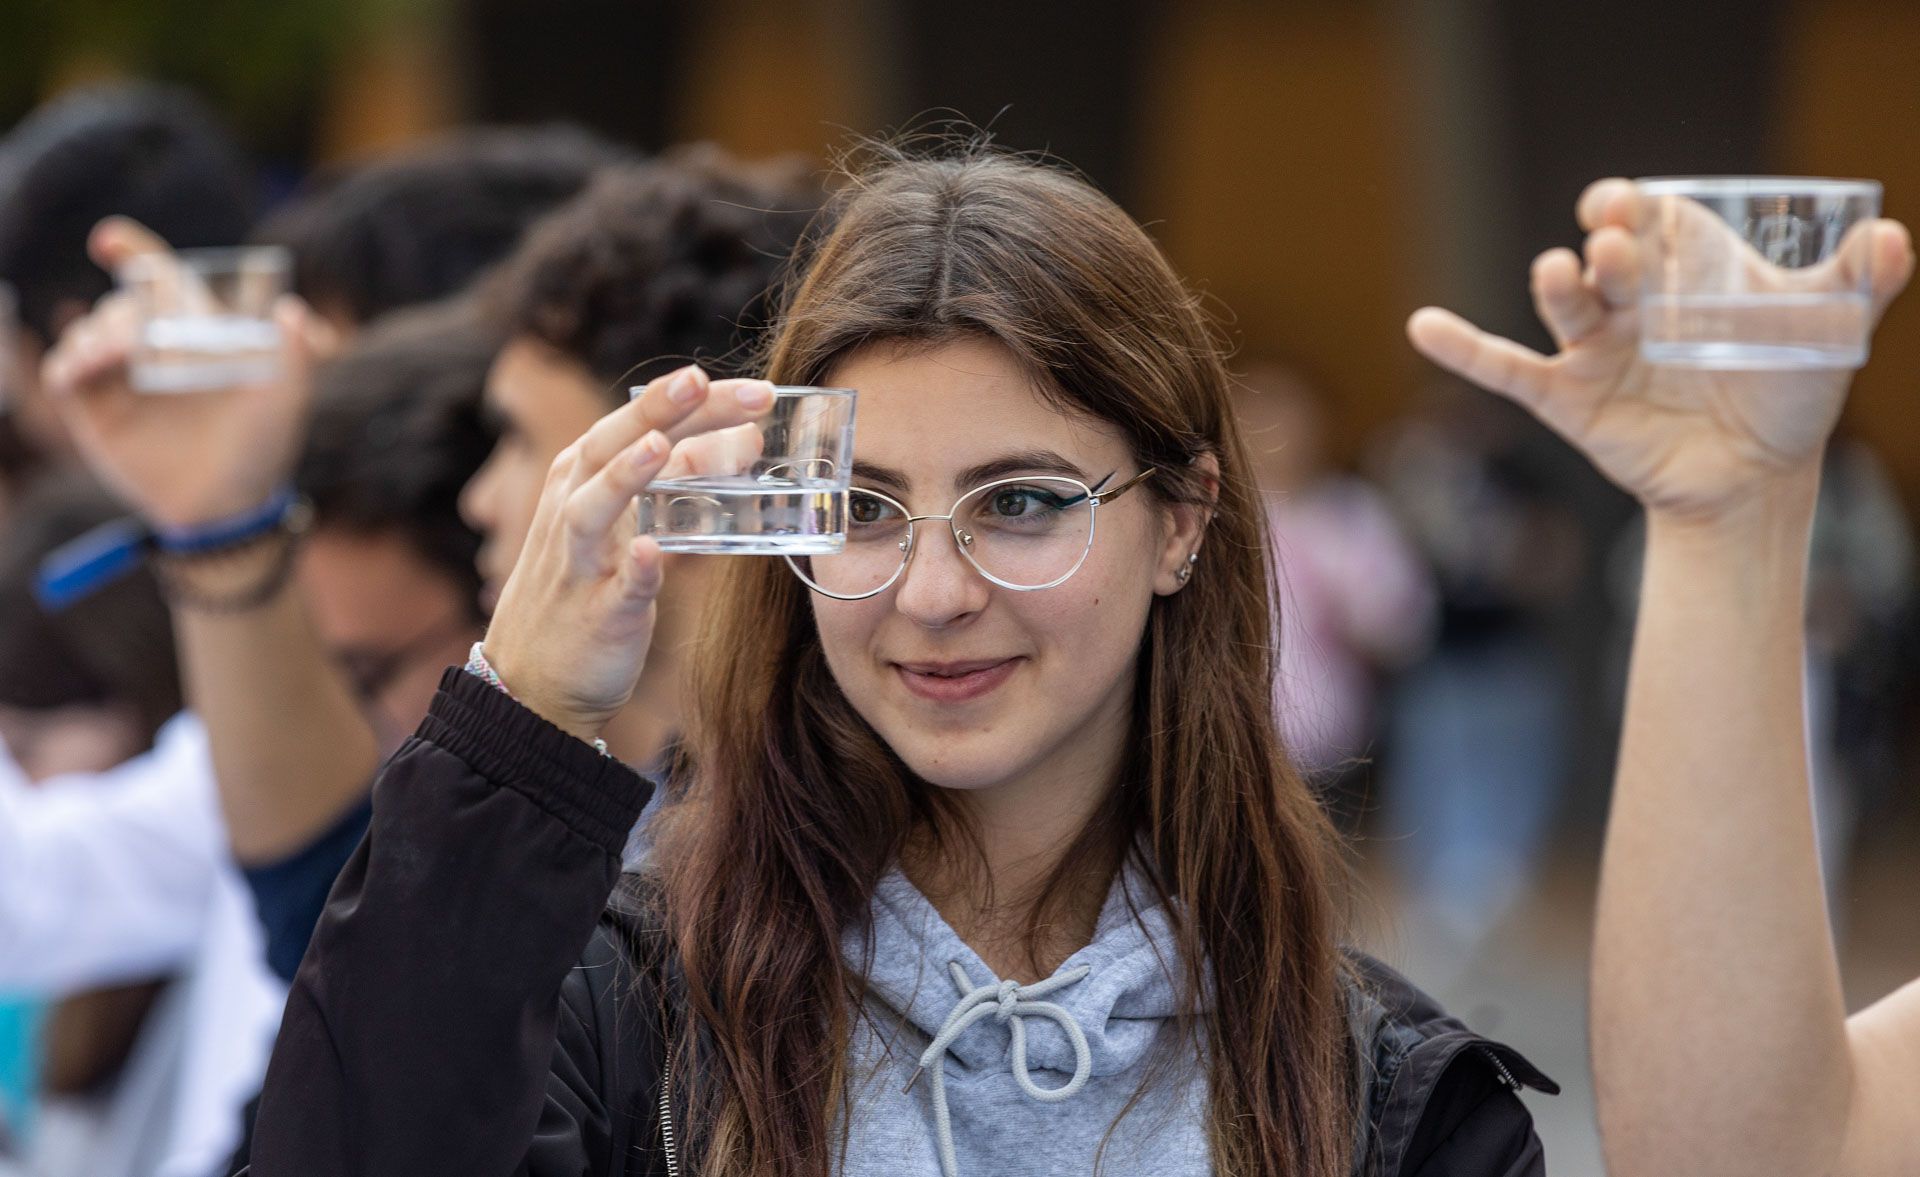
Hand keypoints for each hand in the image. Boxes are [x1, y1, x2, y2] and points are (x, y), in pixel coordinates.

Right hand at [41, 218, 332, 528]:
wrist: (231, 505)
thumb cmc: (264, 444)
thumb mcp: (288, 398)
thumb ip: (299, 353)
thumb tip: (293, 311)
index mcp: (194, 330)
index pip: (157, 277)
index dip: (131, 250)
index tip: (110, 240)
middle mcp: (152, 346)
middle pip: (121, 304)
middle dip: (124, 309)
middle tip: (138, 332)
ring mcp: (120, 376)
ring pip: (87, 331)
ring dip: (97, 332)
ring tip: (118, 352)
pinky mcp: (94, 409)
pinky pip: (65, 373)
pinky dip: (71, 362)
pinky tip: (88, 366)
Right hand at [479, 365, 773, 742]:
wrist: (533, 683)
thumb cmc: (586, 590)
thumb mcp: (627, 524)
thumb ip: (680, 482)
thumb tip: (742, 439)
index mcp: (584, 481)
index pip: (636, 424)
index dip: (688, 401)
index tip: (748, 388)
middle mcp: (573, 511)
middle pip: (612, 446)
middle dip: (660, 411)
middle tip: (706, 381)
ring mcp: (580, 563)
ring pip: (592, 508)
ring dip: (625, 475)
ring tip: (660, 445)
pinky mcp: (596, 614)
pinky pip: (614, 589)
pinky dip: (632, 569)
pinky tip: (651, 553)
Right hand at [1408, 179, 1913, 521]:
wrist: (1755, 479)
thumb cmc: (1788, 396)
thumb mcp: (1830, 333)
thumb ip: (1861, 284)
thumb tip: (1893, 240)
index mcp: (1682, 268)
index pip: (1646, 217)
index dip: (1629, 202)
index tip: (1625, 203)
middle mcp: (1631, 301)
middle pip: (1605, 258)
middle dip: (1607, 246)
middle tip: (1617, 247)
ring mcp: (1594, 349)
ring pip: (1564, 305)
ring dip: (1558, 285)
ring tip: (1565, 274)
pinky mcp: (1569, 399)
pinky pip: (1507, 371)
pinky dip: (1463, 349)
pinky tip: (1424, 327)